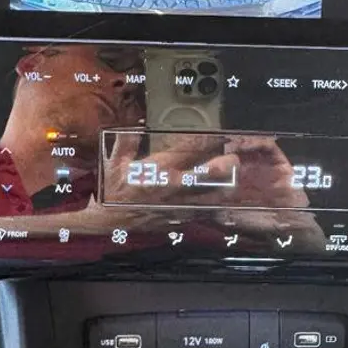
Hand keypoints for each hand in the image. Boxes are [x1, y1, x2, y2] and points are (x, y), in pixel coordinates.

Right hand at [102, 133, 310, 210]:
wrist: (110, 223)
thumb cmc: (113, 191)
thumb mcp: (114, 163)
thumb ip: (127, 141)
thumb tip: (139, 124)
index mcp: (158, 168)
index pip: (187, 149)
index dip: (208, 140)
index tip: (222, 134)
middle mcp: (172, 185)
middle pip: (207, 175)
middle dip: (224, 166)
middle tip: (235, 159)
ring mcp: (178, 204)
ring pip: (210, 196)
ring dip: (225, 188)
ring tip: (237, 181)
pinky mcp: (180, 218)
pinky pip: (203, 212)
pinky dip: (216, 208)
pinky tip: (227, 205)